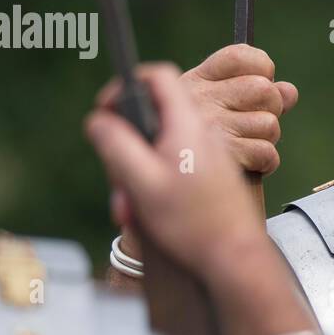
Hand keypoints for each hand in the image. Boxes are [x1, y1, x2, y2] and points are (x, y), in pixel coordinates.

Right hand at [87, 63, 270, 284]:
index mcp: (187, 125)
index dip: (127, 85)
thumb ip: (116, 145)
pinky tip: (152, 215)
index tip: (106, 109)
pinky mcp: (213, 176)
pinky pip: (177, 168)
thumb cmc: (192, 224)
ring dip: (140, 174)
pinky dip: (158, 186)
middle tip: (117, 180)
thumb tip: (98, 119)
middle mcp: (204, 134)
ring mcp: (211, 155)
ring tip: (132, 209)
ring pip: (162, 149)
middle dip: (127, 146)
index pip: (159, 77)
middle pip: (154, 119)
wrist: (235, 257)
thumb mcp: (141, 182)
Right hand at [179, 44, 298, 175]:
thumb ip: (255, 93)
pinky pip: (266, 152)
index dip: (262, 67)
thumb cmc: (192, 141)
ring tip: (247, 143)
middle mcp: (201, 98)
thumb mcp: (212, 105)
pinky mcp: (222, 156)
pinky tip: (252, 162)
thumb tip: (289, 91)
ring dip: (266, 138)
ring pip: (269, 124)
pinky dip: (266, 161)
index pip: (240, 55)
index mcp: (197, 79)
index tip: (261, 79)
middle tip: (254, 121)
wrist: (164, 176)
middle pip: (264, 90)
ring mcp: (211, 126)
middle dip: (271, 108)